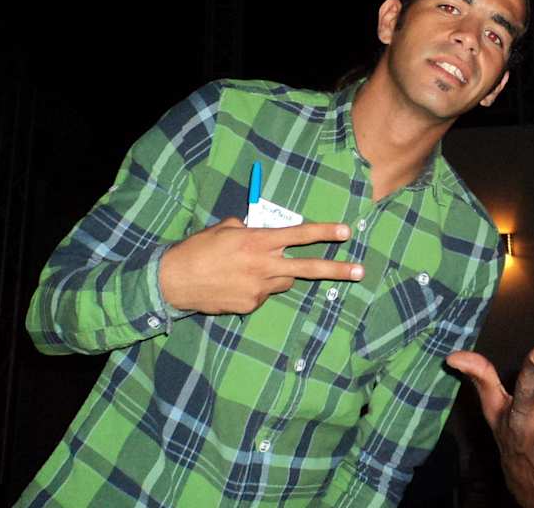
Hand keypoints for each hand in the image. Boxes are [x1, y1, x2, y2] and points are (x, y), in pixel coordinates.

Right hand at [159, 217, 363, 314]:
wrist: (173, 282)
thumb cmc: (197, 249)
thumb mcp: (224, 230)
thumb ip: (248, 229)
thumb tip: (258, 229)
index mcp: (258, 241)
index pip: (299, 234)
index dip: (324, 232)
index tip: (346, 232)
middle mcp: (263, 265)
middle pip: (307, 268)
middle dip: (336, 270)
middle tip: (360, 271)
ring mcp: (258, 289)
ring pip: (283, 281)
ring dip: (277, 274)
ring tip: (247, 270)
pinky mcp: (250, 306)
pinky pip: (263, 295)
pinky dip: (256, 288)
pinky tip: (234, 285)